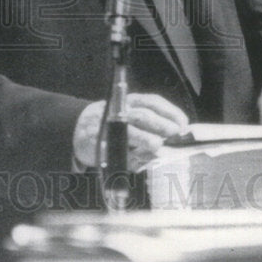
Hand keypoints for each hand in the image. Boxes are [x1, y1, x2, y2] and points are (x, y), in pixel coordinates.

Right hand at [73, 93, 188, 171]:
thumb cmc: (112, 125)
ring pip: (129, 131)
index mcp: (129, 102)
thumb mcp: (129, 117)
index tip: (183, 123)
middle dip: (160, 124)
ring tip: (157, 145)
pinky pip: (117, 151)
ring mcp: (108, 127)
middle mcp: (119, 112)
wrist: (77, 130)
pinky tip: (139, 159)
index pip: (152, 102)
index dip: (169, 111)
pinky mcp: (100, 144)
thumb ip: (150, 125)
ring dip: (145, 138)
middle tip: (174, 133)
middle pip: (142, 115)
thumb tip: (170, 141)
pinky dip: (130, 157)